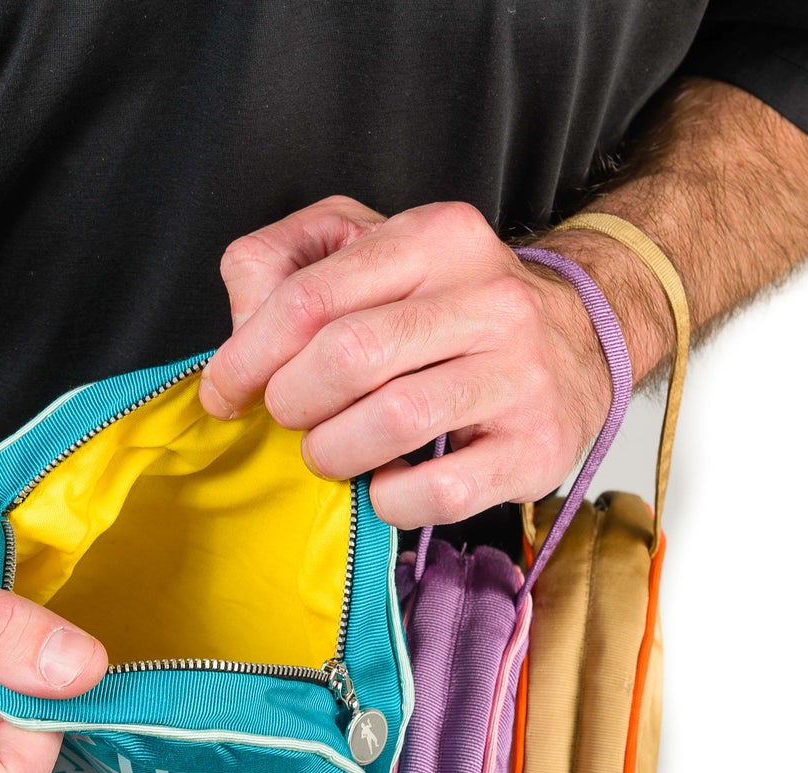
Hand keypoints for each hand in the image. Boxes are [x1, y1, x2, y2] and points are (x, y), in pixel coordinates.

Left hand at [199, 195, 614, 527]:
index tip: (225, 392)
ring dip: (333, 452)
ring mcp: (522, 375)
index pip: (309, 297)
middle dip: (292, 403)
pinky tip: (387, 482)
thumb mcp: (375, 251)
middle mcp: (489, 299)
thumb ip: (288, 263)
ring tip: (332, 450)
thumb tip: (240, 324)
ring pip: (389, 423)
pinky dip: (389, 499)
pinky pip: (436, 492)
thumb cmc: (450, 305)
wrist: (583, 344)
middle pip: (346, 357)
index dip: (247, 356)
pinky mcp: (536, 448)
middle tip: (292, 418)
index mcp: (436, 237)